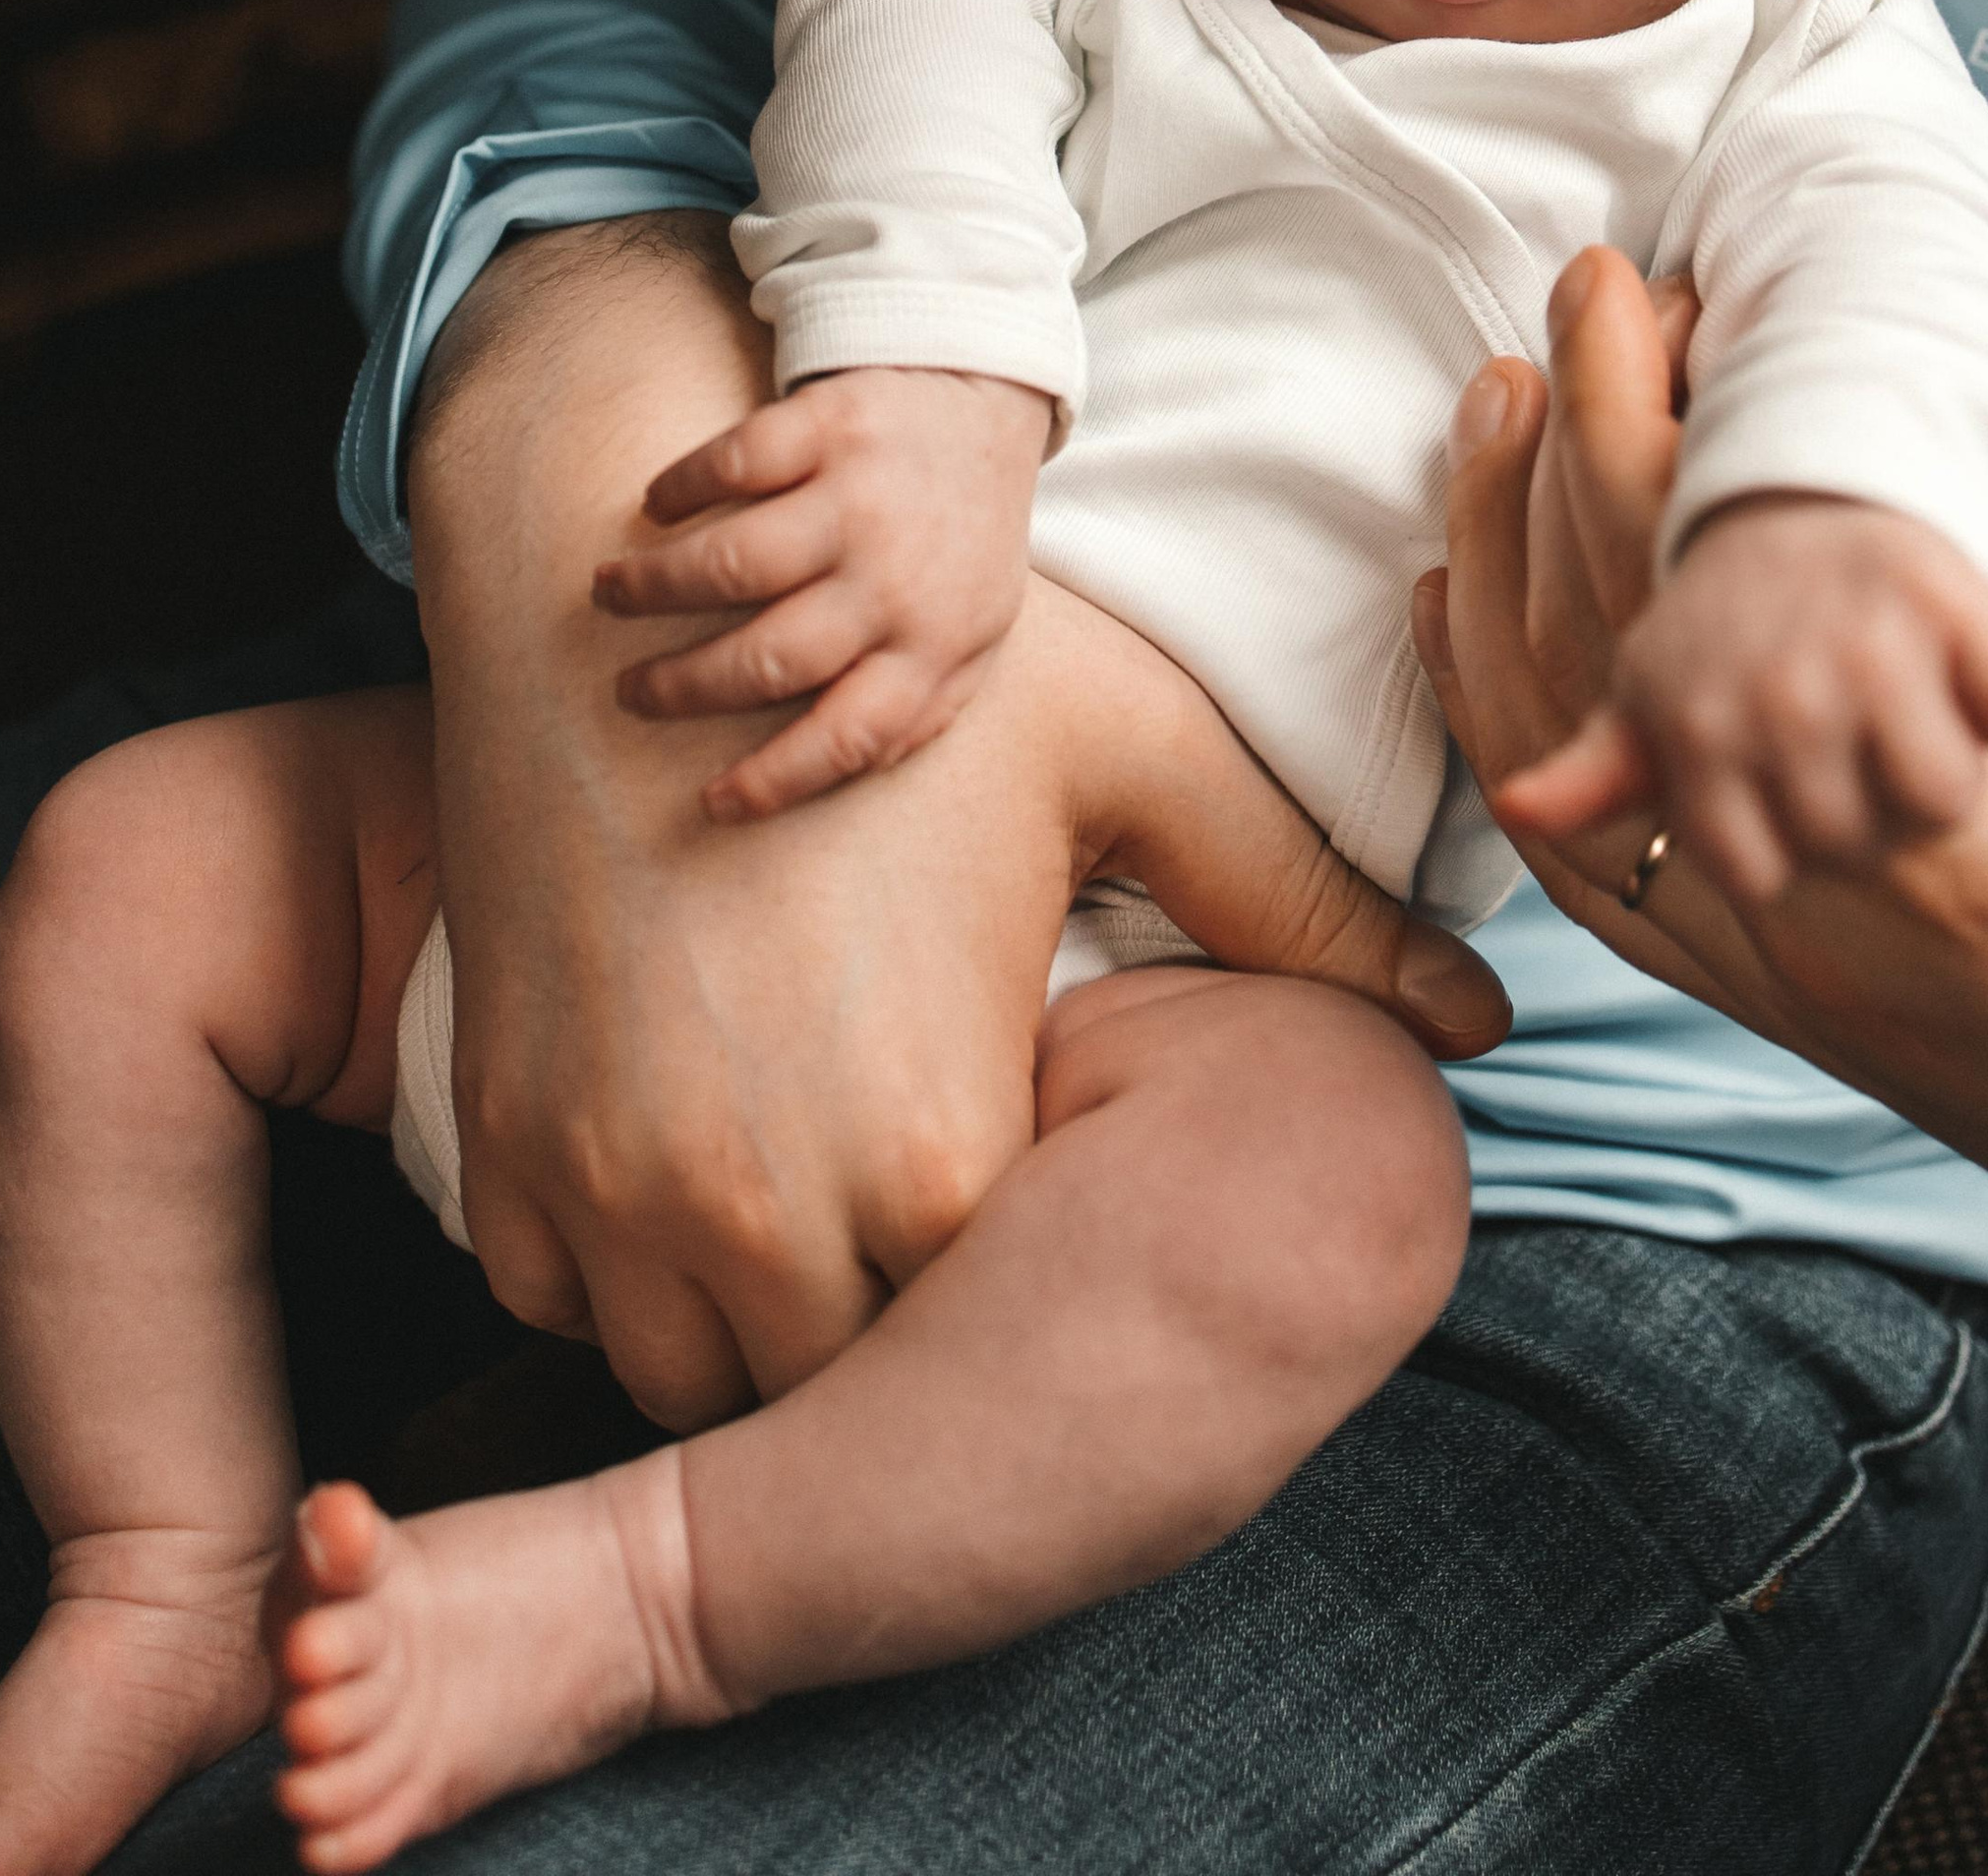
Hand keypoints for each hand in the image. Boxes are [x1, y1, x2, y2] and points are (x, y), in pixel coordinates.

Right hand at [411, 220, 1504, 1435]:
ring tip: (788, 1183)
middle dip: (870, 1330)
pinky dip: (607, 1259)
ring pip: (678, 1376)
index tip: (1009, 1221)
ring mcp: (616, 1193)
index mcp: (943, 1158)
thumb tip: (1485, 1019)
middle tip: (893, 1211)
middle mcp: (766, 1219)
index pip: (991, 1355)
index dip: (1007, 1298)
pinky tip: (671, 1139)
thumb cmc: (904, 672)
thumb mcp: (1129, 760)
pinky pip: (556, 1295)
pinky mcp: (502, 1150)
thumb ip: (1302, 907)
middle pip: (831, 1394)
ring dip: (730, 1315)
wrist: (635, 592)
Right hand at [590, 368, 1054, 818]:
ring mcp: (863, 496)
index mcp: (936, 643)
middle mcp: (897, 577)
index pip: (851, 736)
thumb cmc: (961, 537)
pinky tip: (656, 507)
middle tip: (630, 690)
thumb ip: (924, 705)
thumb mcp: (974, 631)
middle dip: (681, 686)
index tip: (708, 802)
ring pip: (732, 562)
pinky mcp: (832, 422)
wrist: (989, 400)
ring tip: (609, 594)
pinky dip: (680, 488)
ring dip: (654, 586)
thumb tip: (843, 766)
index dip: (774, 781)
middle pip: (768, 657)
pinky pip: (734, 462)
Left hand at [1418, 240, 1987, 1394]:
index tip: (1650, 281)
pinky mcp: (1823, 1029)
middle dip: (1572, 466)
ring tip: (1510, 415)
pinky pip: (1614, 893)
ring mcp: (1818, 1001)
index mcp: (1967, 854)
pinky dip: (1536, 754)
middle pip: (1618, 673)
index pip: (1719, 609)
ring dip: (1525, 592)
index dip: (1661, 424)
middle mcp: (1848, 941)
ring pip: (1580, 787)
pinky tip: (1502, 647)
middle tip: (1578, 293)